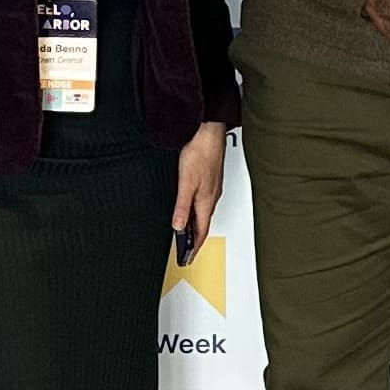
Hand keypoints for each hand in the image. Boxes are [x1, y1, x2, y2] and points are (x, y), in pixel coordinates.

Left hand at [172, 123, 227, 252]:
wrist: (209, 131)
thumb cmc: (200, 152)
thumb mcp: (186, 182)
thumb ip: (182, 206)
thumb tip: (177, 226)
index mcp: (207, 201)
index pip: (201, 231)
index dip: (194, 247)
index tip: (188, 258)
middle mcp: (212, 196)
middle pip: (203, 223)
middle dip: (194, 239)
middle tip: (186, 251)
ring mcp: (212, 187)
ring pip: (204, 212)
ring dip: (195, 225)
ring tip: (185, 234)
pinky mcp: (209, 178)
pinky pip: (204, 202)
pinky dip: (196, 211)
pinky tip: (189, 208)